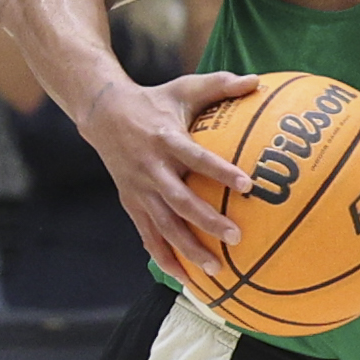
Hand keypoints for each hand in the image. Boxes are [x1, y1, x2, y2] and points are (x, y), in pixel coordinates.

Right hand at [78, 71, 259, 280]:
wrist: (103, 115)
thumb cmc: (154, 101)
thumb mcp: (184, 88)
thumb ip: (220, 85)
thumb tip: (256, 81)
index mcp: (166, 140)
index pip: (196, 158)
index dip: (220, 172)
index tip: (248, 185)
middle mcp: (151, 169)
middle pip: (180, 202)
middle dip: (208, 222)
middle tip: (237, 238)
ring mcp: (139, 190)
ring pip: (164, 226)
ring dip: (188, 249)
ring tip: (216, 270)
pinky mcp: (131, 203)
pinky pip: (148, 236)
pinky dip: (164, 257)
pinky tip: (184, 278)